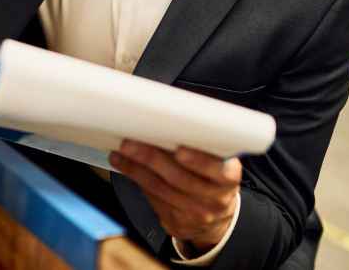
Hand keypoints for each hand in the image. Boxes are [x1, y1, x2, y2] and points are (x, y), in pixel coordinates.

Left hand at [110, 140, 240, 253]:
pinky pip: (153, 200)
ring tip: (121, 153)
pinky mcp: (177, 223)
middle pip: (179, 178)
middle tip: (130, 143)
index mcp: (228, 178)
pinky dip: (137, 180)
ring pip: (160, 189)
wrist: (216, 218)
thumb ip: (202, 148)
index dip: (199, 161)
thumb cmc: (212, 179)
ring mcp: (195, 214)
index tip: (180, 150)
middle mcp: (214, 200)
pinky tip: (125, 166)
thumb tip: (167, 126)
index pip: (217, 170)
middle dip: (151, 158)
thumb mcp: (218, 164)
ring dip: (136, 169)